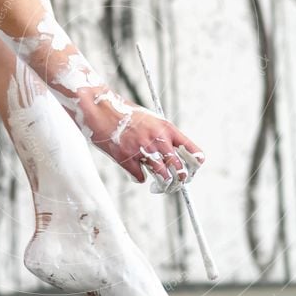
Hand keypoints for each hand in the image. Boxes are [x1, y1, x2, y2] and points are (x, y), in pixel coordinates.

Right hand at [80, 87, 204, 192]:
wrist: (101, 110)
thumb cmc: (125, 115)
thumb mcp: (151, 120)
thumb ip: (163, 135)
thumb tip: (174, 155)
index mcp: (167, 128)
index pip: (192, 151)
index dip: (195, 165)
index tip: (191, 171)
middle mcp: (158, 139)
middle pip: (179, 169)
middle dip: (180, 180)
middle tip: (176, 184)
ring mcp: (142, 150)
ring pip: (162, 177)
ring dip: (163, 184)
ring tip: (161, 185)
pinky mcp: (127, 158)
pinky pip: (140, 177)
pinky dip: (140, 178)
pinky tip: (137, 172)